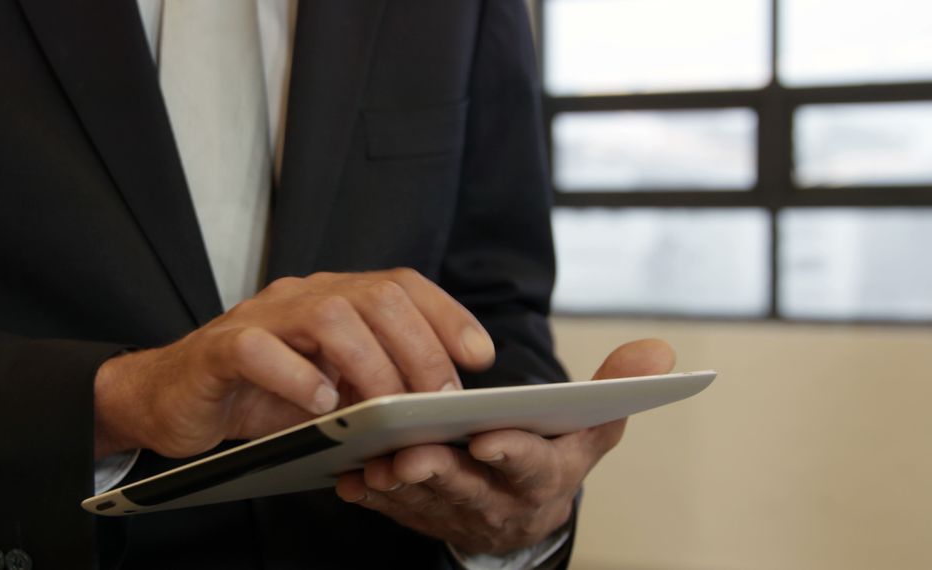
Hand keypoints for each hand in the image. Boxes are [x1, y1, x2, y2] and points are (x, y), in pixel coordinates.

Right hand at [92, 269, 495, 459]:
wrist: (171, 400)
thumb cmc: (258, 396)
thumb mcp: (330, 390)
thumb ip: (373, 385)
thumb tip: (437, 407)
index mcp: (333, 299)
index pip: (400, 286)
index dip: (446, 315)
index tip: (480, 356)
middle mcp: (301, 296)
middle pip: (375, 296)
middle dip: (418, 348)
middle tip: (437, 399)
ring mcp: (260, 317)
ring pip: (328, 317)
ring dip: (369, 364)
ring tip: (385, 408)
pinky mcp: (220, 349)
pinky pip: (260, 350)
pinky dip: (298, 377)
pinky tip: (321, 406)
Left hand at [334, 338, 675, 554]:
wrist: (522, 513)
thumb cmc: (553, 455)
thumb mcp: (591, 427)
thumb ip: (616, 389)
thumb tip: (658, 351)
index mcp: (543, 477)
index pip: (531, 467)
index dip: (512, 454)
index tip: (489, 438)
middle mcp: (498, 501)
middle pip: (467, 488)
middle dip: (440, 471)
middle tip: (412, 453)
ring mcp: (456, 512)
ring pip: (423, 501)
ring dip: (397, 485)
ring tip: (373, 462)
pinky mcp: (421, 516)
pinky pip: (392, 510)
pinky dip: (371, 495)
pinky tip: (349, 477)